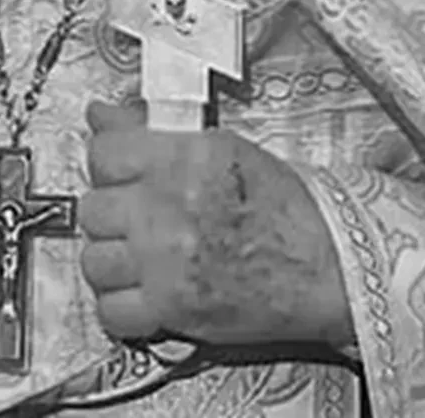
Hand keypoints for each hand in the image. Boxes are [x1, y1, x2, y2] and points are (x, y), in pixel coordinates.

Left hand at [78, 100, 352, 350]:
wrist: (331, 269)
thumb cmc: (289, 209)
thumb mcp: (225, 149)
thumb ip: (154, 132)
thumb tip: (101, 114)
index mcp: (181, 159)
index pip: (103, 153)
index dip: (110, 165)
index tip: (125, 176)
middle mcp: (164, 209)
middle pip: (93, 209)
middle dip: (112, 215)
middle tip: (139, 221)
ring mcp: (163, 263)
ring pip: (94, 261)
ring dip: (113, 262)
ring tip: (140, 260)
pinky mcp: (171, 311)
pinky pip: (111, 312)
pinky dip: (121, 308)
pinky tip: (143, 297)